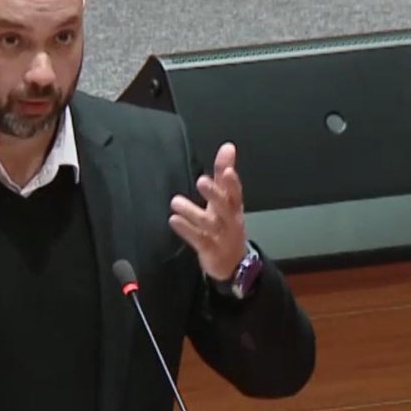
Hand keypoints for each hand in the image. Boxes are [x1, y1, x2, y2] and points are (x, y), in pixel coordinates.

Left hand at [168, 142, 246, 280]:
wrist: (234, 263)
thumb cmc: (227, 224)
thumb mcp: (228, 199)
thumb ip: (225, 173)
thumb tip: (228, 147)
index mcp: (234, 206)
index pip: (235, 192)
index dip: (232, 182)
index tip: (227, 170)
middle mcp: (230, 220)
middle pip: (225, 207)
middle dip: (214, 194)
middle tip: (202, 181)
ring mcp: (221, 237)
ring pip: (209, 224)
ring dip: (192, 213)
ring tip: (176, 202)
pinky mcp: (210, 250)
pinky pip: (198, 240)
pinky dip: (186, 230)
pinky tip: (174, 220)